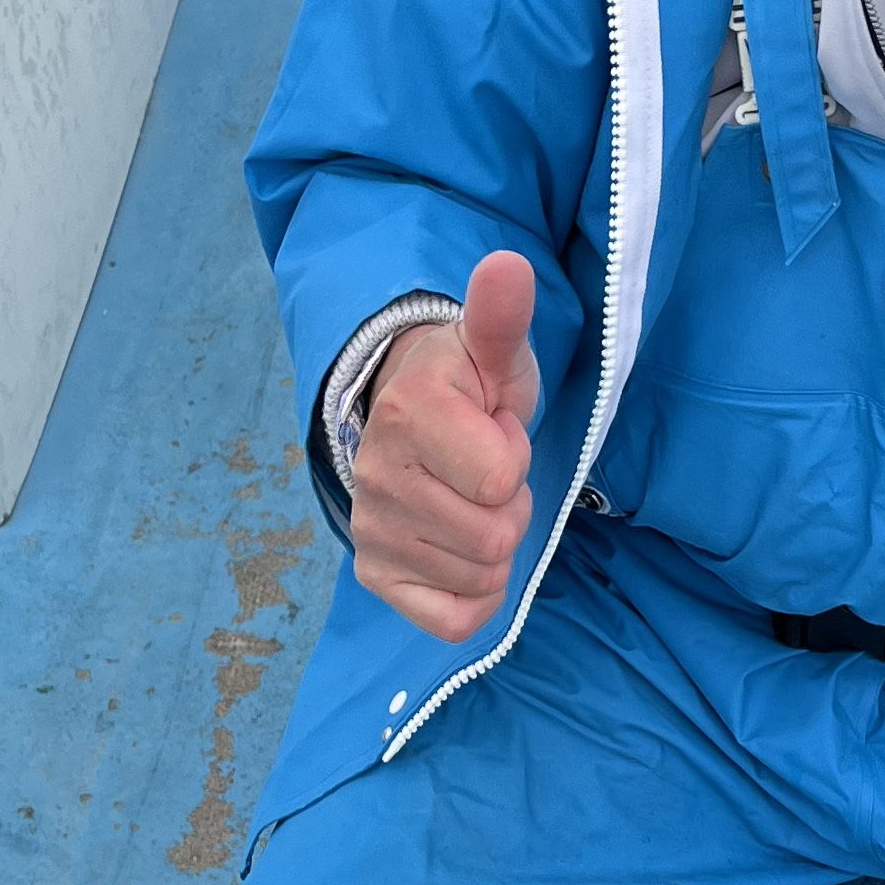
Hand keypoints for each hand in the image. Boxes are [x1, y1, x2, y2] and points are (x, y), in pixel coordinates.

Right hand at [350, 251, 538, 639]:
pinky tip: (464, 552)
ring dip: (493, 544)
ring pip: (480, 576)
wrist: (409, 412)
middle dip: (507, 506)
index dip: (512, 458)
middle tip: (484, 471)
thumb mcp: (492, 350)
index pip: (499, 481)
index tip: (492, 431)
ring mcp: (372, 530)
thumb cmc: (466, 385)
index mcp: (407, 415)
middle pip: (495, 537)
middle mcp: (377, 476)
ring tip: (469, 498)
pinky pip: (452, 619)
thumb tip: (507, 266)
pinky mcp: (376, 574)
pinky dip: (474, 595)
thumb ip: (500, 316)